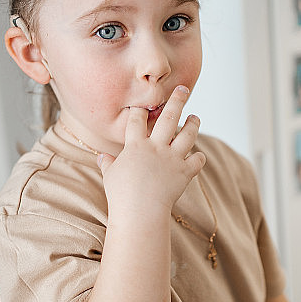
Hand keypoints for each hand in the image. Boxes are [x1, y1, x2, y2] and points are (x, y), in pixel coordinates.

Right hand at [97, 85, 205, 217]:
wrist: (140, 212)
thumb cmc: (121, 196)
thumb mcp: (110, 177)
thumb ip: (108, 164)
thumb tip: (101, 157)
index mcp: (136, 146)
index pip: (137, 120)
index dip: (139, 109)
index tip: (144, 102)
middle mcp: (156, 147)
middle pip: (168, 117)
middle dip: (176, 100)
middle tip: (183, 88)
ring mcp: (172, 159)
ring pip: (187, 134)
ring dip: (193, 124)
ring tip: (195, 117)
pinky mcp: (184, 172)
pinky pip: (197, 160)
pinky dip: (199, 157)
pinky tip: (198, 155)